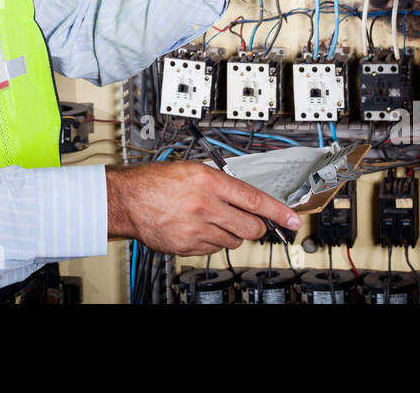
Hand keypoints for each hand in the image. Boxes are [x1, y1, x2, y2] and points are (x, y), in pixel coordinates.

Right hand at [105, 161, 300, 254]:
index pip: (255, 199)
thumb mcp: (192, 169)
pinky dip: (212, 241)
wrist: (127, 200)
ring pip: (234, 240)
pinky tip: (199, 228)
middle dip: (256, 225)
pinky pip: (213, 249)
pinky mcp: (188, 247)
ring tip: (213, 219)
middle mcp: (206, 206)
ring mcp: (197, 229)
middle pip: (251, 226)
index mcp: (209, 181)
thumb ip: (221, 182)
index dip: (278, 211)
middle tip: (249, 219)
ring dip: (231, 232)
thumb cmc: (155, 181)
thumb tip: (247, 197)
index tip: (292, 219)